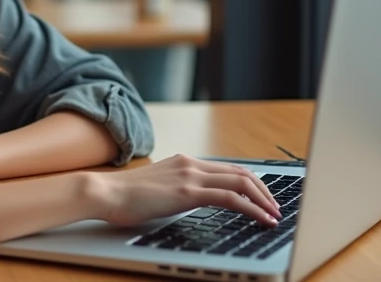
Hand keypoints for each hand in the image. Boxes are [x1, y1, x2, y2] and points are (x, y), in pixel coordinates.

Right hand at [88, 154, 280, 226]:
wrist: (104, 192)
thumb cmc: (124, 196)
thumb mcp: (157, 188)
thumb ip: (175, 189)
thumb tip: (187, 200)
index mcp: (183, 162)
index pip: (227, 168)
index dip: (251, 182)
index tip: (262, 196)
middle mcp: (190, 164)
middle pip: (241, 172)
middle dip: (264, 190)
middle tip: (275, 207)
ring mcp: (190, 176)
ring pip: (241, 182)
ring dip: (263, 199)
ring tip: (274, 215)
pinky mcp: (188, 192)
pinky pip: (231, 198)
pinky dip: (252, 208)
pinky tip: (261, 219)